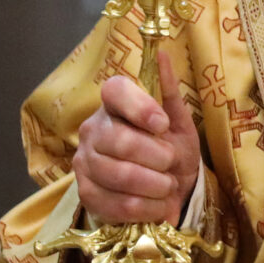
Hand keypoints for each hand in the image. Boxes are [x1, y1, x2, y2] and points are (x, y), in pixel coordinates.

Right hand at [71, 51, 201, 225]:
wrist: (166, 189)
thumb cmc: (170, 147)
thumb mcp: (179, 121)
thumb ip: (170, 92)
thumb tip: (164, 54)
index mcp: (114, 103)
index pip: (115, 91)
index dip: (140, 107)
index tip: (163, 125)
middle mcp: (92, 129)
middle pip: (120, 141)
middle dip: (157, 157)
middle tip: (172, 163)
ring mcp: (84, 163)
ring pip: (119, 175)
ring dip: (154, 185)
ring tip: (168, 185)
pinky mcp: (86, 195)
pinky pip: (116, 204)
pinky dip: (146, 208)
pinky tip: (158, 205)